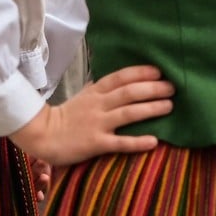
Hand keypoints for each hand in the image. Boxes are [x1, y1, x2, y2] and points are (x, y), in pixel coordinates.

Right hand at [8, 65, 172, 167]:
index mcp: (95, 91)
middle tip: (173, 88)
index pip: (120, 77)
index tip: (159, 71)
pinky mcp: (96, 143)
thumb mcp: (82, 95)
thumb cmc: (65, 116)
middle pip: (128, 93)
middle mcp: (98, 105)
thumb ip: (100, 87)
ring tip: (169, 106)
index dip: (140, 73)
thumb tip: (119, 78)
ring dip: (150, 108)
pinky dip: (137, 141)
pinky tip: (154, 141)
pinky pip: (119, 142)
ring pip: (128, 113)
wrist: (42, 135)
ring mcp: (97, 123)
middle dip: (152, 89)